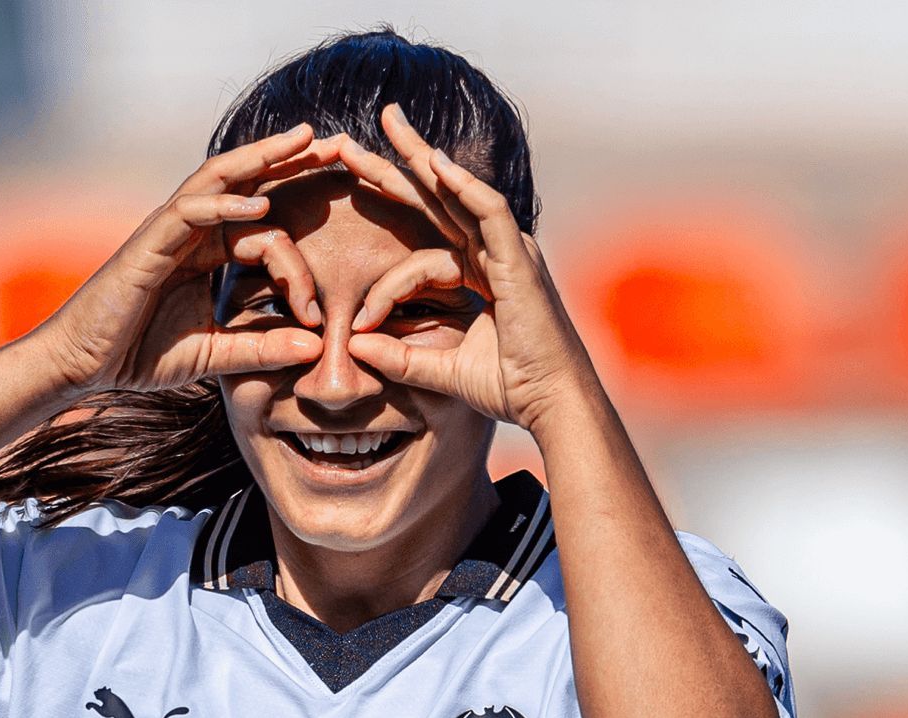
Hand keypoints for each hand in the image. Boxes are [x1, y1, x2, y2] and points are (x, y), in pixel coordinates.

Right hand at [44, 125, 341, 393]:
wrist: (83, 366)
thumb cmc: (139, 356)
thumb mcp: (214, 354)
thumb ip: (261, 348)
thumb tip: (314, 348)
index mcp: (207, 253)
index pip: (263, 227)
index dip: (300, 250)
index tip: (318, 309)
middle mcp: (191, 233)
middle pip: (248, 182)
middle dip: (292, 162)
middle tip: (340, 147)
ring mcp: (168, 232)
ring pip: (220, 180)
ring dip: (264, 158)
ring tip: (305, 141)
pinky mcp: (148, 243)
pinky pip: (188, 210)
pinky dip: (223, 203)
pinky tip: (258, 205)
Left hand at [336, 104, 591, 431]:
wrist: (552, 403)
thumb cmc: (511, 387)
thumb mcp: (442, 371)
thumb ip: (399, 358)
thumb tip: (355, 347)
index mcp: (481, 269)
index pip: (426, 229)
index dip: (389, 227)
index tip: (356, 249)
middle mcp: (495, 251)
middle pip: (438, 196)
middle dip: (399, 160)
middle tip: (360, 131)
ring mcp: (509, 251)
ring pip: (458, 192)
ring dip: (420, 158)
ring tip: (386, 124)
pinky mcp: (518, 262)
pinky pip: (489, 213)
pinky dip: (463, 187)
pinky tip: (433, 163)